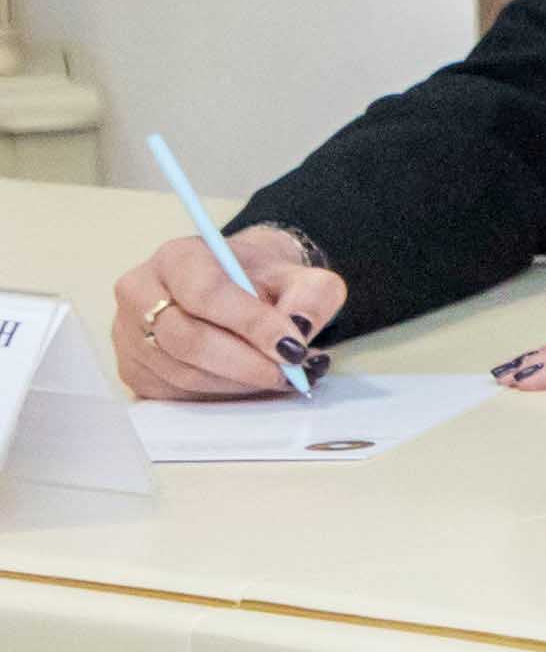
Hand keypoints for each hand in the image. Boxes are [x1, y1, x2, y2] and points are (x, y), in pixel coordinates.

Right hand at [111, 228, 345, 401]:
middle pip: (187, 339)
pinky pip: (176, 393)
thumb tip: (299, 329)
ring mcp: (128, 334)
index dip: (251, 324)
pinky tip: (249, 382)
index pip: (206, 294)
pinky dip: (221, 393)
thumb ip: (311, 296)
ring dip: (238, 382)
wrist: (236, 286)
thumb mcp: (300, 276)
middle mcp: (140, 293)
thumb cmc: (262, 280)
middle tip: (290, 373)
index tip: (293, 347)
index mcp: (177, 258)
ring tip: (280, 376)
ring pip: (183, 372)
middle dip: (246, 363)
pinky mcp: (134, 369)